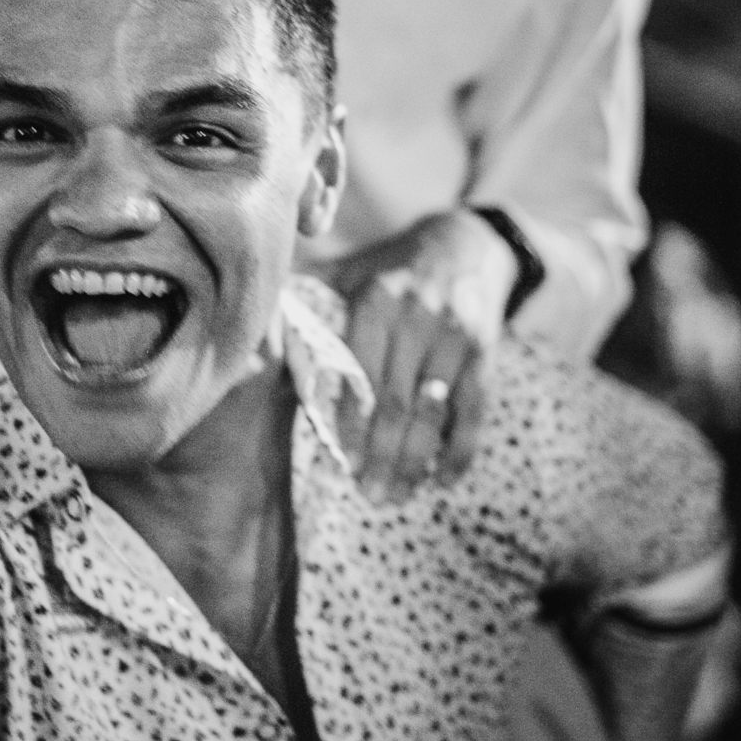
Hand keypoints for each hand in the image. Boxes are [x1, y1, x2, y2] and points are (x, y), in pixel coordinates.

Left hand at [331, 210, 516, 502]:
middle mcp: (418, 318)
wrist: (464, 243)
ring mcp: (456, 337)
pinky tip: (444, 482)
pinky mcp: (486, 352)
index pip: (361, 375)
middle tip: (368, 498)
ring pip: (433, 412)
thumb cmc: (389, 267)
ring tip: (397, 497)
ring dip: (416, 462)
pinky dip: (460, 450)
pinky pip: (475, 410)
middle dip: (382, 456)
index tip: (340, 466)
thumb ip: (307, 298)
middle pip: (397, 402)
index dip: (351, 425)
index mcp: (377, 301)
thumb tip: (254, 328)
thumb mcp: (348, 271)